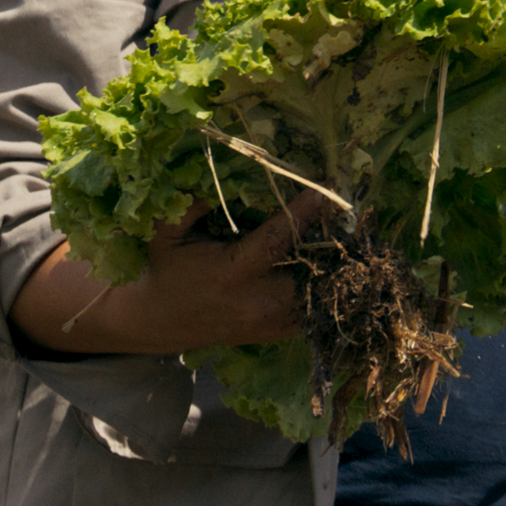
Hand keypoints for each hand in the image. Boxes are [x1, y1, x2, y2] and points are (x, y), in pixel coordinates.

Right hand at [10, 193, 325, 355]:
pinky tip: (331, 266)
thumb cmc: (165, 269)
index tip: (324, 189)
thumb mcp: (166, 232)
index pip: (276, 241)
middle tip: (345, 213)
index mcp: (229, 274)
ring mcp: (267, 323)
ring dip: (331, 268)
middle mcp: (255, 302)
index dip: (302, 214)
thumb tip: (223, 171)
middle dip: (328, 243)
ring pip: (316, 296)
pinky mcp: (273, 334)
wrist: (157, 321)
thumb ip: (190, 203)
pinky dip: (322, 290)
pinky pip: (311, 313)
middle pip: (309, 272)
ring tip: (347, 237)